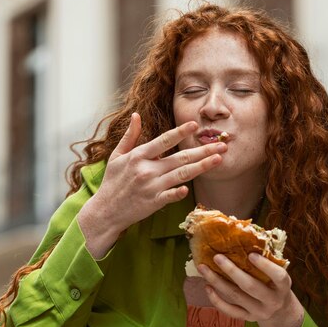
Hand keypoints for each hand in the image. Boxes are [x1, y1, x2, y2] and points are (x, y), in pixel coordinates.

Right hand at [79, 113, 225, 258]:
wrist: (105, 211)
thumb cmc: (113, 182)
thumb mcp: (117, 156)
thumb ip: (130, 136)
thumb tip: (136, 115)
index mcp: (138, 156)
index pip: (164, 141)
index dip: (180, 132)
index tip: (195, 125)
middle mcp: (147, 170)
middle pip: (180, 158)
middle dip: (203, 150)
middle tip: (222, 145)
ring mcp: (151, 187)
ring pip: (181, 175)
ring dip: (202, 167)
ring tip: (218, 160)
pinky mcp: (154, 202)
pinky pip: (170, 196)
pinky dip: (179, 192)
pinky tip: (189, 188)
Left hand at [198, 253, 304, 326]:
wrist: (280, 311)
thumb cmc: (276, 284)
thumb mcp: (279, 273)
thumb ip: (268, 260)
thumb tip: (248, 237)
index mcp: (283, 286)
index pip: (278, 276)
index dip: (265, 266)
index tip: (251, 254)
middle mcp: (272, 301)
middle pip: (250, 286)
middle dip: (232, 271)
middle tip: (217, 257)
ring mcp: (259, 311)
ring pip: (235, 296)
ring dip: (217, 281)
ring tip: (203, 268)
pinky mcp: (247, 318)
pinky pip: (230, 311)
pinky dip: (216, 300)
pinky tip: (207, 286)